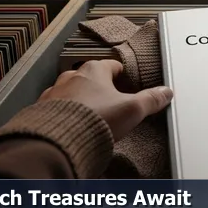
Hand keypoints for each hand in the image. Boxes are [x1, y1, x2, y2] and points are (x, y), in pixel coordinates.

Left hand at [39, 60, 172, 140]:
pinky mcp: (42, 111)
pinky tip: (74, 127)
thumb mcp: (132, 109)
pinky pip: (56, 109)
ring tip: (92, 118)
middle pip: (91, 78)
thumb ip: (150, 100)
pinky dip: (65, 115)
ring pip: (71, 93)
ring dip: (81, 102)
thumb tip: (166, 93)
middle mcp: (71, 77)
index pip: (113, 66)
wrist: (58, 141)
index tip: (129, 85)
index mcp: (94, 70)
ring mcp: (54, 93)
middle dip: (101, 90)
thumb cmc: (96, 119)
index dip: (123, 76)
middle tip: (112, 104)